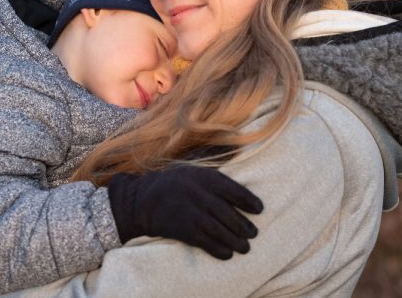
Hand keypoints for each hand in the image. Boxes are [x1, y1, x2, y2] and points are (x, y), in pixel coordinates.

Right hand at [107, 165, 262, 259]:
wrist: (142, 201)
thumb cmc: (173, 183)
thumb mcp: (192, 167)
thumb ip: (214, 160)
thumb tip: (240, 147)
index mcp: (204, 178)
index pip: (234, 190)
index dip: (249, 201)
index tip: (259, 209)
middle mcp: (200, 195)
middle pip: (229, 214)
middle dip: (244, 226)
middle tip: (253, 233)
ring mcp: (192, 215)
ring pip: (221, 231)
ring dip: (236, 241)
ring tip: (245, 247)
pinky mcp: (185, 231)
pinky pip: (208, 243)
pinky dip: (220, 250)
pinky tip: (228, 253)